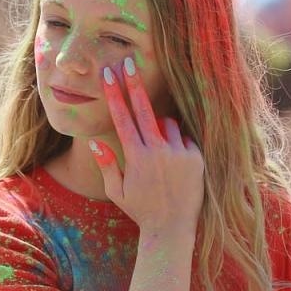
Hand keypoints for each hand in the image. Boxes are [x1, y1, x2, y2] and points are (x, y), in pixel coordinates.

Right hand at [89, 58, 204, 238]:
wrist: (173, 228)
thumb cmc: (141, 210)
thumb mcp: (117, 191)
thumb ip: (107, 165)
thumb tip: (94, 142)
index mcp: (136, 157)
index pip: (122, 117)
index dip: (114, 94)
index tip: (109, 74)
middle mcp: (158, 151)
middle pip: (144, 108)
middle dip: (133, 83)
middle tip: (128, 62)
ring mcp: (180, 153)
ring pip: (166, 124)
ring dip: (160, 129)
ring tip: (158, 154)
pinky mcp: (196, 157)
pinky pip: (183, 138)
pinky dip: (177, 144)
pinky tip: (174, 164)